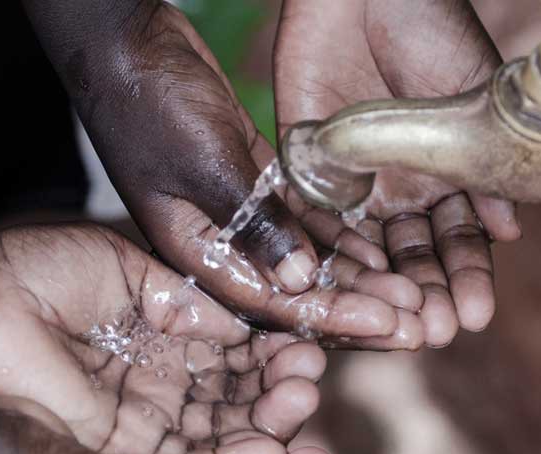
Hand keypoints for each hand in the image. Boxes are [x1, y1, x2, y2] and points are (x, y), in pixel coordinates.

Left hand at [0, 223, 335, 453]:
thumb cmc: (34, 273)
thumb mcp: (128, 270)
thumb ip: (188, 299)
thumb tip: (244, 318)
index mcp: (164, 333)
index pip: (235, 351)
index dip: (273, 349)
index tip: (311, 338)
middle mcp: (161, 382)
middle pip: (237, 396)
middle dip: (280, 388)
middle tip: (313, 375)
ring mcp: (144, 419)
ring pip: (222, 431)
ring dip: (267, 421)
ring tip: (304, 400)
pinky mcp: (123, 453)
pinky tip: (272, 444)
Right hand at [22, 0, 423, 348]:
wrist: (125, 41)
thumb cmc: (149, 99)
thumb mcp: (205, 163)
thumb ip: (253, 222)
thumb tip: (301, 282)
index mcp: (193, 254)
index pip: (270, 304)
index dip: (332, 319)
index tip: (388, 325)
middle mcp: (217, 245)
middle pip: (292, 294)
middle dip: (354, 310)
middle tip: (415, 323)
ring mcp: (236, 216)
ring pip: (303, 261)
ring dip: (355, 279)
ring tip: (412, 295)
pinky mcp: (252, 184)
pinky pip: (303, 223)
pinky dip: (339, 239)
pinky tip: (382, 252)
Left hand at [274, 0, 521, 346]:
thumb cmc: (432, 31)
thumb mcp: (472, 101)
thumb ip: (485, 169)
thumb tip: (510, 233)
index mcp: (448, 175)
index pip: (458, 242)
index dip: (466, 278)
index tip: (475, 314)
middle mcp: (401, 187)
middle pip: (411, 256)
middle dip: (425, 295)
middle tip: (436, 332)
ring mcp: (354, 180)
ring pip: (366, 250)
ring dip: (380, 287)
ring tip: (393, 322)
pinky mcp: (306, 165)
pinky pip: (314, 219)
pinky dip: (327, 251)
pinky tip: (341, 281)